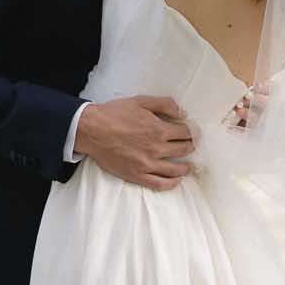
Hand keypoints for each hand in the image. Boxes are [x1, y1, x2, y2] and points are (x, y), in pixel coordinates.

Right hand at [74, 95, 192, 189]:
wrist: (91, 130)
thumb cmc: (114, 114)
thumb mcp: (141, 101)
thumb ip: (164, 104)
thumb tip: (182, 113)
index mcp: (159, 129)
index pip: (185, 133)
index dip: (191, 131)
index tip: (192, 132)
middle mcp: (156, 148)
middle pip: (183, 150)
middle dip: (190, 146)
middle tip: (191, 146)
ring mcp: (147, 164)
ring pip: (176, 169)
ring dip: (186, 167)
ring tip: (188, 166)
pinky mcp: (137, 175)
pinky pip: (160, 184)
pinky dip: (172, 183)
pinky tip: (176, 180)